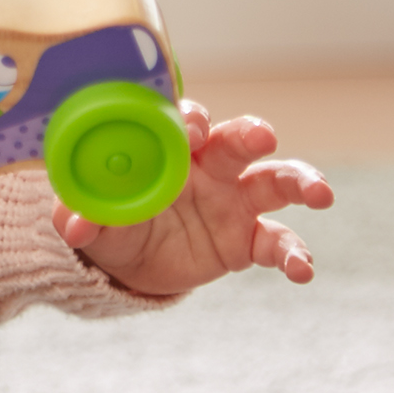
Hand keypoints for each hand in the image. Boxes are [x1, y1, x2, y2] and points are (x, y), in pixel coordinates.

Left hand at [53, 102, 332, 295]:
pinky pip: (278, 242)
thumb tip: (73, 224)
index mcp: (171, 149)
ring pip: (276, 181)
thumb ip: (82, 216)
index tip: (190, 133)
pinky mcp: (248, 239)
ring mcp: (235, 201)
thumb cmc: (112, 221)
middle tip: (261, 136)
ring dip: (300, 181)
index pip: (187, 122)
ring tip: (320, 194)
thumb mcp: (91, 220)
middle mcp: (211, 166)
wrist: (130, 264)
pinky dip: (295, 254)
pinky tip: (303, 270)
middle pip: (238, 138)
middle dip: (252, 132)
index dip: (190, 123)